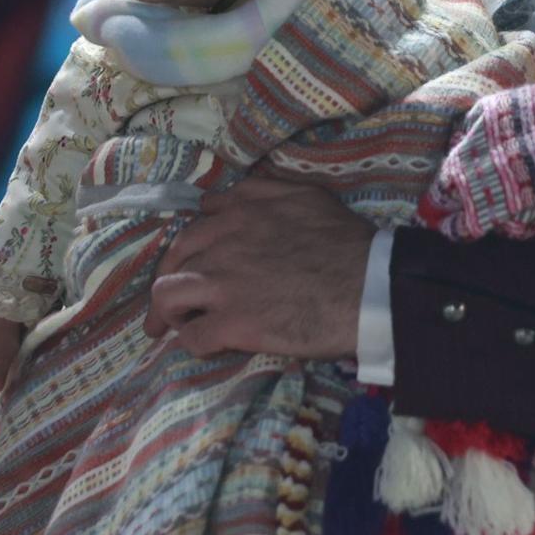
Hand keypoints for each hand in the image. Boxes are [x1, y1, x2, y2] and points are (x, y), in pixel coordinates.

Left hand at [143, 177, 371, 359]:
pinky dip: (195, 342)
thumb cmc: (345, 241)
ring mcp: (223, 285)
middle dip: (166, 285)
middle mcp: (222, 245)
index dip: (182, 255)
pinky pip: (193, 337)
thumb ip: (263, 190)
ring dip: (170, 313)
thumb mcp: (307, 196)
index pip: (189, 232)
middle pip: (171, 265)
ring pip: (166, 297)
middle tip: (170, 308)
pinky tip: (208, 344)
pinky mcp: (232, 323)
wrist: (367, 285)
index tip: (186, 269)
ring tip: (181, 326)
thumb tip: (222, 199)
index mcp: (238, 214)